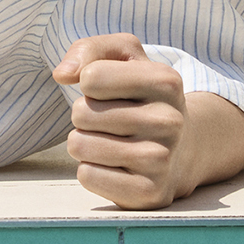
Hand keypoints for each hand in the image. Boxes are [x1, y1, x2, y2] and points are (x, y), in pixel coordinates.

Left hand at [52, 33, 243, 208]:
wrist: (181, 149)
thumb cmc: (140, 96)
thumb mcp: (124, 57)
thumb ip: (88, 50)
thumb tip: (62, 74)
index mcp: (165, 81)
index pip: (91, 77)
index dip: (88, 82)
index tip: (106, 89)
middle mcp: (169, 121)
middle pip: (81, 112)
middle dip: (84, 114)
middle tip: (108, 120)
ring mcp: (161, 160)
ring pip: (80, 145)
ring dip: (83, 142)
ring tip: (107, 140)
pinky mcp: (149, 193)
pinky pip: (87, 176)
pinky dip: (89, 169)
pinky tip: (112, 165)